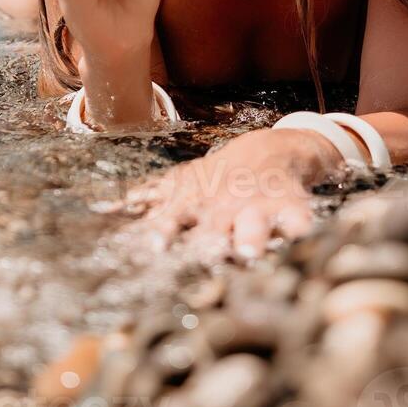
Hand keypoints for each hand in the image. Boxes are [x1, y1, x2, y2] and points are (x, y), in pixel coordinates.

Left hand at [123, 128, 341, 262]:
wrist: (269, 151)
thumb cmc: (216, 180)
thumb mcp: (182, 186)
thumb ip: (146, 199)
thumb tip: (101, 209)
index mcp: (196, 205)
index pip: (175, 218)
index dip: (165, 231)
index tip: (156, 246)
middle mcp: (224, 208)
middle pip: (216, 227)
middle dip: (211, 243)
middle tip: (208, 255)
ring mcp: (257, 208)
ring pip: (255, 225)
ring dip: (252, 237)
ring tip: (250, 252)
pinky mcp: (291, 209)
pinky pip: (300, 220)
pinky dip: (303, 230)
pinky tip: (306, 240)